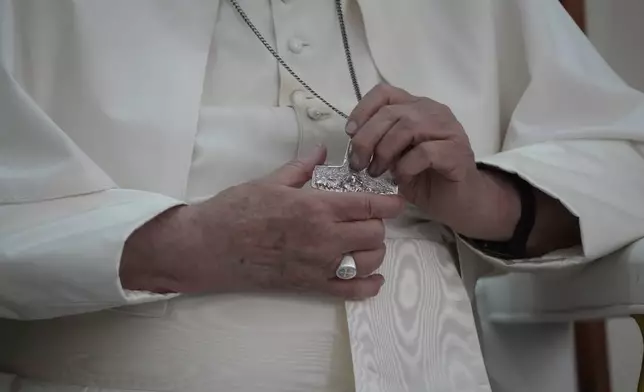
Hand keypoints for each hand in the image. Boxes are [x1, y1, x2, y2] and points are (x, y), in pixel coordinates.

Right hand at [121, 146, 404, 299]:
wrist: (210, 247)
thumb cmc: (237, 210)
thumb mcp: (270, 181)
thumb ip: (302, 166)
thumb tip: (321, 150)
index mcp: (316, 206)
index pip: (368, 204)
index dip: (389, 202)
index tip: (397, 200)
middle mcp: (324, 237)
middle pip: (375, 234)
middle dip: (377, 225)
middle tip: (367, 218)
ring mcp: (319, 265)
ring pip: (369, 262)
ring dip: (374, 252)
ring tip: (365, 243)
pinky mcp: (310, 286)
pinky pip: (350, 292)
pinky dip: (368, 286)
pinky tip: (371, 278)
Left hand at [346, 84, 518, 237]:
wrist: (459, 202)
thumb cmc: (424, 178)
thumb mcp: (394, 157)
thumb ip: (379, 143)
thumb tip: (356, 141)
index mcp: (415, 107)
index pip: (384, 92)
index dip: (362, 110)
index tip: (350, 133)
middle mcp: (433, 111)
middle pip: (391, 112)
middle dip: (366, 138)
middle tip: (358, 163)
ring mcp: (448, 130)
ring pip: (407, 128)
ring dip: (384, 152)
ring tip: (376, 172)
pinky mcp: (457, 152)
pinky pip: (424, 152)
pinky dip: (405, 166)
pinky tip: (401, 178)